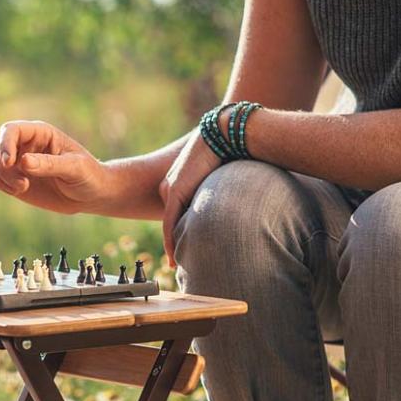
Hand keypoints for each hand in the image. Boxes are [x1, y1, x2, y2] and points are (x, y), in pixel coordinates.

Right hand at [0, 120, 110, 214]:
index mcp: (39, 134)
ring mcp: (15, 163)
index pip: (10, 130)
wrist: (90, 194)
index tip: (11, 163)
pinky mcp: (10, 180)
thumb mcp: (75, 168)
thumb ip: (50, 164)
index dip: (5, 144)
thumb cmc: (88, 175)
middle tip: (24, 186)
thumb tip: (23, 162)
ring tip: (21, 190)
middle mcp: (23, 145)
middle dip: (2, 169)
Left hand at [160, 132, 221, 266]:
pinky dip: (170, 241)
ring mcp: (170, 189)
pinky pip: (169, 223)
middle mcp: (170, 186)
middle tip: (178, 264)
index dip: (181, 232)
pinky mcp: (174, 192)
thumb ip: (217, 193)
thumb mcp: (220, 179)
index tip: (184, 249)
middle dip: (176, 242)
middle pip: (172, 221)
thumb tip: (231, 208)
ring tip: (176, 266)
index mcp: (179, 182)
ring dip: (173, 245)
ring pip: (169, 224)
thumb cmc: (229, 152)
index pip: (177, 214)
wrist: (223, 134)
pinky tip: (172, 257)